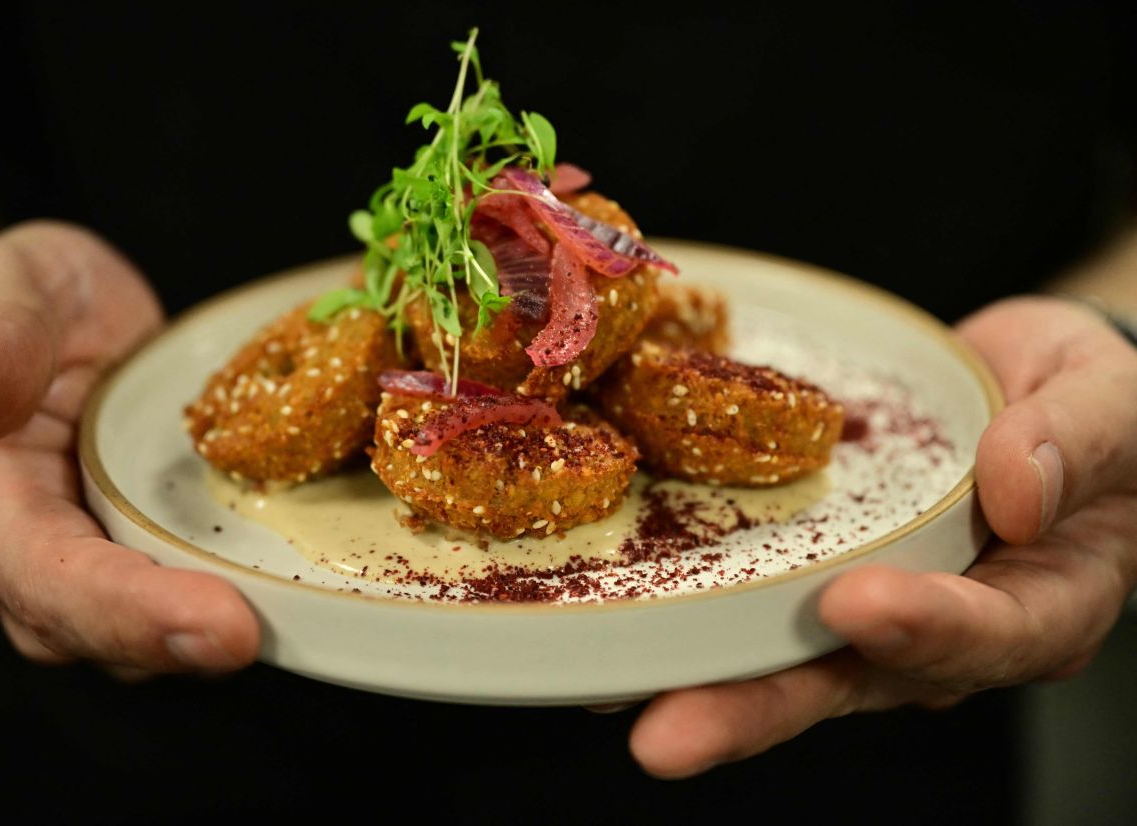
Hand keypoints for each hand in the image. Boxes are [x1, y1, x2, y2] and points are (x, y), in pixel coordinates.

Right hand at [0, 222, 259, 673]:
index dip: (129, 610)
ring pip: (145, 634)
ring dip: (215, 637)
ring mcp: (94, 557)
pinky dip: (243, 596)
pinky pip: (190, 591)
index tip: (222, 626)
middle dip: (179, 642)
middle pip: (97, 630)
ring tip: (296, 617)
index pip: (44, 575)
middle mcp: (30, 551)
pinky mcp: (149, 548)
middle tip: (263, 634)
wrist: (38, 311)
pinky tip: (303, 583)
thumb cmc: (8, 297)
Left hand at [627, 296, 1136, 776]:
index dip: (925, 630)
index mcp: (1044, 600)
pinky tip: (616, 619)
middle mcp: (948, 625)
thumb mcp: (1116, 402)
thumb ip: (1078, 441)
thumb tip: (1013, 488)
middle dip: (760, 707)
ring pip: (789, 657)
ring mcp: (877, 603)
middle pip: (854, 680)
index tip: (854, 609)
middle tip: (669, 734)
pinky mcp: (819, 569)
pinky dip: (691, 613)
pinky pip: (758, 599)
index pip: (992, 632)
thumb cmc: (1098, 402)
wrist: (1038, 387)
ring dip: (701, 681)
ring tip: (609, 696)